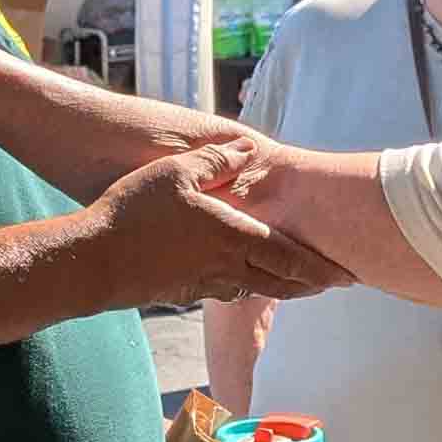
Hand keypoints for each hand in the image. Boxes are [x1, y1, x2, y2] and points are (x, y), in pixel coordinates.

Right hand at [89, 140, 351, 306]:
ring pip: (256, 288)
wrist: (94, 263)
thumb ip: (215, 160)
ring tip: (300, 284)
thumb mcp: (175, 172)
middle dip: (312, 283)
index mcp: (232, 236)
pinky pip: (226, 291)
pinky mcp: (183, 293)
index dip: (321, 267)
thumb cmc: (133, 213)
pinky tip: (243, 280)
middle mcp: (226, 266)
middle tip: (336, 282)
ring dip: (283, 287)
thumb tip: (248, 148)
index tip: (346, 273)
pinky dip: (246, 286)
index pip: (291, 257)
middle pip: (282, 281)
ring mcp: (205, 284)